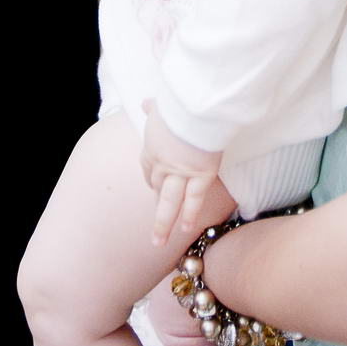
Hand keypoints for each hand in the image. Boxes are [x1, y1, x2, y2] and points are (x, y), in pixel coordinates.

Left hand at [141, 101, 224, 246]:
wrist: (195, 108)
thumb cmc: (179, 104)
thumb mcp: (162, 106)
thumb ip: (154, 108)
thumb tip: (146, 103)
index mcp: (152, 146)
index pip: (148, 168)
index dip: (151, 178)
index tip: (152, 185)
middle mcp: (163, 163)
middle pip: (157, 186)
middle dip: (157, 202)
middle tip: (156, 221)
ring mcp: (181, 172)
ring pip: (169, 201)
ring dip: (162, 223)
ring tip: (158, 242)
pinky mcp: (200, 175)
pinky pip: (193, 200)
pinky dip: (189, 214)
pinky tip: (185, 229)